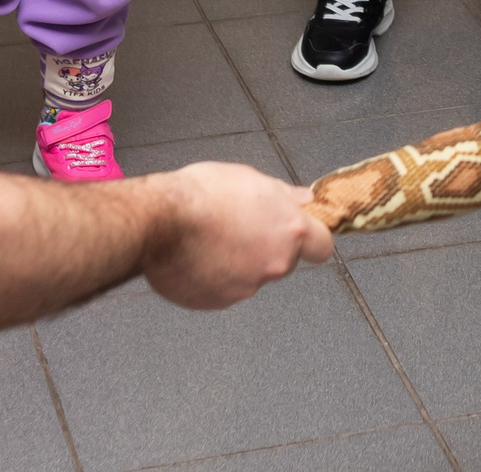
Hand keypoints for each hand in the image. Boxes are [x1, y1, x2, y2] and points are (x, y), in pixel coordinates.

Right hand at [143, 163, 334, 308]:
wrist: (158, 221)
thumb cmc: (201, 195)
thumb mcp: (250, 179)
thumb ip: (282, 196)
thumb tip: (304, 201)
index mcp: (289, 231)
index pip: (322, 246)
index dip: (313, 240)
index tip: (301, 235)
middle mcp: (274, 264)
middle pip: (283, 261)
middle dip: (267, 248)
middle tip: (238, 228)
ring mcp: (246, 287)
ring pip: (251, 276)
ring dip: (237, 263)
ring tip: (209, 240)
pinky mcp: (218, 302)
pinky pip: (223, 290)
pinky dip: (214, 278)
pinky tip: (196, 257)